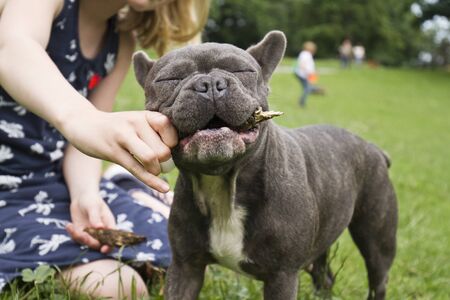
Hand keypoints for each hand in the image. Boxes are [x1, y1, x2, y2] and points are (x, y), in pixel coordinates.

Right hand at [61, 109, 177, 192]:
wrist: (84, 124)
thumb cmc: (119, 128)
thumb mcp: (137, 122)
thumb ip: (156, 133)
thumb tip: (177, 154)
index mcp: (145, 115)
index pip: (168, 127)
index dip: (173, 143)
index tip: (168, 148)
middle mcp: (135, 123)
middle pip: (162, 149)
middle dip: (165, 162)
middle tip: (159, 164)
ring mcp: (123, 137)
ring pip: (151, 158)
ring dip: (156, 170)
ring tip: (153, 170)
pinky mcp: (113, 152)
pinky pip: (137, 169)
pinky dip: (152, 182)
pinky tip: (164, 188)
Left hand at [66, 193, 115, 253]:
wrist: (82, 197)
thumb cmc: (92, 200)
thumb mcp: (94, 206)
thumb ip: (96, 217)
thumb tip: (100, 228)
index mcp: (109, 225)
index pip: (112, 239)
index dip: (109, 246)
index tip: (103, 249)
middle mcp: (101, 232)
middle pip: (98, 244)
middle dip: (90, 242)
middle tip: (82, 235)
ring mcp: (91, 233)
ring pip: (86, 242)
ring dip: (78, 237)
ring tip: (72, 226)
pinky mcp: (81, 233)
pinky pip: (77, 238)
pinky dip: (72, 233)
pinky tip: (68, 225)